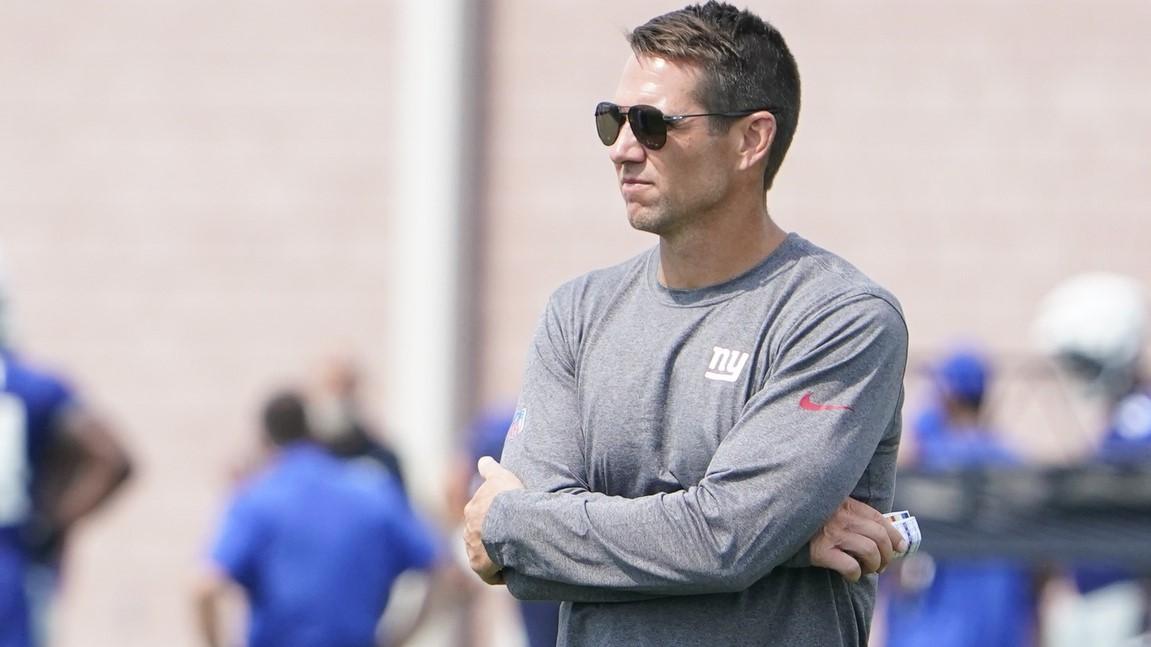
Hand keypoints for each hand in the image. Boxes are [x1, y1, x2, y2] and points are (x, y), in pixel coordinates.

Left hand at [463, 456, 524, 584]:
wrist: (509, 521)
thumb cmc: (507, 498)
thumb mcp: (500, 476)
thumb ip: (490, 468)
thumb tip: (483, 460)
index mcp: (472, 510)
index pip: (478, 516)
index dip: (491, 519)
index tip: (502, 521)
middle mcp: (468, 529)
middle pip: (480, 535)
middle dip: (491, 538)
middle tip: (511, 540)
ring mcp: (472, 548)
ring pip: (483, 554)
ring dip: (494, 556)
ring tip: (514, 557)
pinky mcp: (479, 566)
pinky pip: (489, 573)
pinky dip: (498, 573)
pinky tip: (511, 573)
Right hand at [809, 498, 905, 582]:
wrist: (773, 523)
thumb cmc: (802, 520)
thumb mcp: (826, 507)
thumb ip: (846, 512)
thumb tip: (875, 532)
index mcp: (844, 503)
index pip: (879, 518)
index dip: (894, 535)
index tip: (900, 547)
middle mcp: (841, 516)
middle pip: (879, 536)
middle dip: (886, 555)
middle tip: (881, 566)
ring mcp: (831, 534)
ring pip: (869, 551)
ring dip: (874, 565)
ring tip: (867, 570)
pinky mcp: (820, 552)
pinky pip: (850, 566)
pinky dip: (856, 574)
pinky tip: (851, 576)